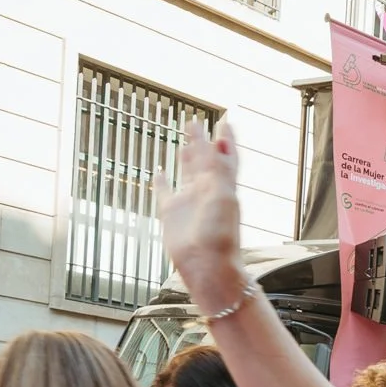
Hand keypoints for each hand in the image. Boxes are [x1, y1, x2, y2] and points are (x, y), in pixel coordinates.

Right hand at [158, 121, 251, 311]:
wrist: (206, 266)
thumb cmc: (220, 234)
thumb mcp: (222, 195)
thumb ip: (217, 167)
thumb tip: (217, 141)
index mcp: (224, 185)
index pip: (226, 156)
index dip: (226, 139)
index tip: (225, 121)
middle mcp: (207, 191)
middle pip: (204, 159)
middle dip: (201, 141)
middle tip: (194, 122)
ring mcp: (189, 201)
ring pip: (187, 172)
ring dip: (186, 155)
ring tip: (184, 140)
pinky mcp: (171, 213)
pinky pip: (165, 192)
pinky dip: (162, 181)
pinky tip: (159, 171)